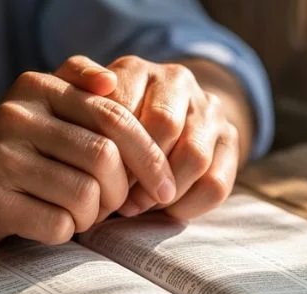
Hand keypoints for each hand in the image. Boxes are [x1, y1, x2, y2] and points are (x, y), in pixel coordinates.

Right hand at [0, 68, 176, 247]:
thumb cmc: (11, 153)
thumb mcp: (41, 108)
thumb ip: (78, 87)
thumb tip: (111, 79)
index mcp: (37, 87)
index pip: (115, 116)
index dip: (150, 156)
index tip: (166, 186)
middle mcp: (17, 116)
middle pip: (105, 158)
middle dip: (122, 191)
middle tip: (117, 207)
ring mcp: (0, 158)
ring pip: (85, 194)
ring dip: (94, 215)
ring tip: (80, 215)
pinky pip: (58, 224)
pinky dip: (66, 232)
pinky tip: (50, 224)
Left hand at [56, 55, 240, 219]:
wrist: (157, 125)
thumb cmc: (103, 130)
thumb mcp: (81, 112)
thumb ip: (74, 100)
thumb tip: (92, 102)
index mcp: (136, 69)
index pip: (122, 108)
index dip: (109, 152)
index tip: (96, 178)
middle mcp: (177, 81)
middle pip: (164, 128)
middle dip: (138, 173)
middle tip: (119, 200)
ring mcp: (208, 109)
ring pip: (194, 157)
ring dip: (164, 192)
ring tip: (139, 207)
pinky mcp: (232, 139)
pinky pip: (216, 183)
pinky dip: (188, 206)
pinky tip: (166, 211)